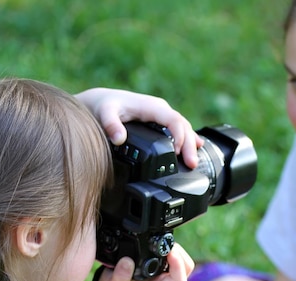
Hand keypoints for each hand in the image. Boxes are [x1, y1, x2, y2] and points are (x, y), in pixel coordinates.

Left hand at [75, 88, 203, 168]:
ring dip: (190, 145)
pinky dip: (187, 140)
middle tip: (191, 164)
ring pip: (183, 129)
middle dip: (189, 145)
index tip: (176, 152)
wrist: (100, 102)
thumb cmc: (104, 106)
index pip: (173, 119)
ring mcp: (161, 117)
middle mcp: (160, 110)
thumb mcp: (105, 113)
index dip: (179, 135)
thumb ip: (111, 124)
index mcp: (152, 106)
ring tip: (193, 163)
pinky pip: (178, 130)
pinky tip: (196, 149)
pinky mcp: (159, 123)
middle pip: (183, 126)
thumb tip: (119, 138)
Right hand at [99, 243, 193, 280]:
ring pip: (185, 263)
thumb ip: (120, 276)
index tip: (169, 251)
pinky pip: (178, 259)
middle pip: (186, 269)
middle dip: (179, 254)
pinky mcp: (167, 270)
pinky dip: (172, 250)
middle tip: (165, 245)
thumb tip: (128, 261)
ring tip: (162, 245)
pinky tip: (161, 247)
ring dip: (176, 251)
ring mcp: (168, 278)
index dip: (177, 264)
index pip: (179, 280)